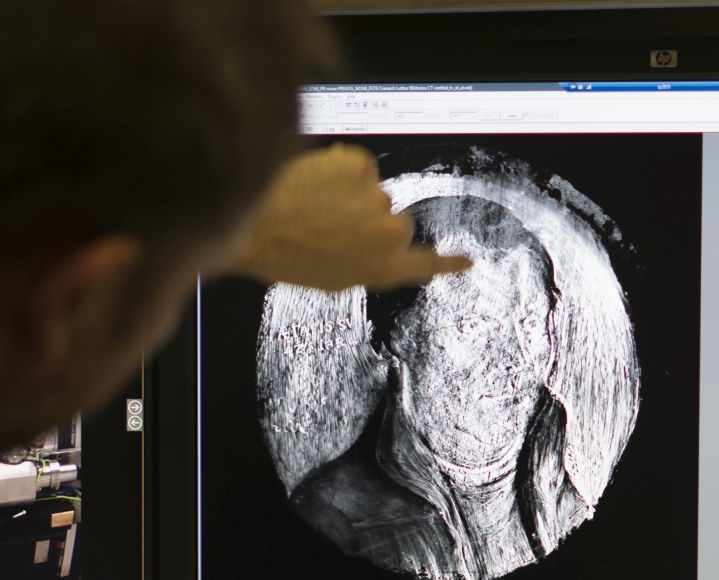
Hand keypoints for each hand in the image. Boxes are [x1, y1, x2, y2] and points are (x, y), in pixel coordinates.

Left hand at [235, 144, 471, 291]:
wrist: (251, 220)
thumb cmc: (282, 253)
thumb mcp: (332, 276)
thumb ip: (367, 264)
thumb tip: (381, 250)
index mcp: (382, 267)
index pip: (426, 265)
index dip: (448, 264)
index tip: (467, 262)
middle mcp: (389, 234)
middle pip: (395, 220)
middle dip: (370, 220)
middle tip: (330, 225)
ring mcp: (377, 197)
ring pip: (372, 191)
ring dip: (349, 194)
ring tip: (313, 206)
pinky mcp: (360, 165)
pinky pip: (356, 165)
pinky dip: (338, 169)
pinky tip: (313, 183)